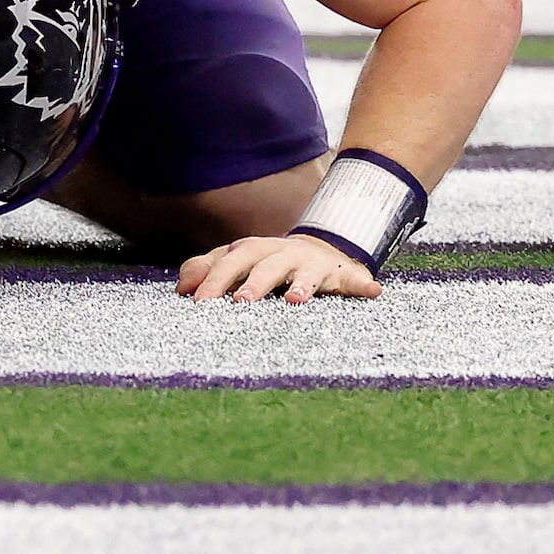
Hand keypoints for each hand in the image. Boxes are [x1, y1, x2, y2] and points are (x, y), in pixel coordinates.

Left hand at [177, 232, 380, 305]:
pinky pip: (354, 279)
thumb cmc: (267, 264)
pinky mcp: (341, 274)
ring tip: (296, 300)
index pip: (229, 260)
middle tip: (240, 303)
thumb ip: (207, 270)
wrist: (317, 251)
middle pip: (264, 263)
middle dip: (253, 281)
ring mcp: (312, 263)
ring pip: (305, 271)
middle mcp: (281, 253)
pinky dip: (362, 284)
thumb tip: (180, 286)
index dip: (213, 279)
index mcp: (252, 250)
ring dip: (302, 284)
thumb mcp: (235, 263)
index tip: (196, 301)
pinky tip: (373, 292)